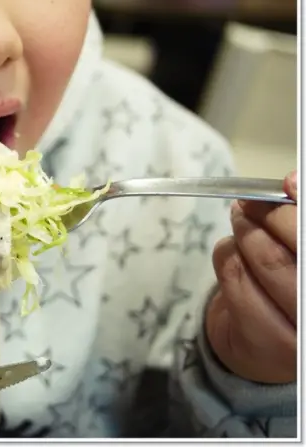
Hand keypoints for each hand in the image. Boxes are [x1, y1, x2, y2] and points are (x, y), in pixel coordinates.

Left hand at [206, 171, 297, 383]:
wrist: (270, 345)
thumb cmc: (294, 282)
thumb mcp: (298, 246)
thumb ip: (298, 216)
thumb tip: (291, 180)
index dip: (301, 206)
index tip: (288, 184)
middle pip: (297, 244)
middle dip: (269, 214)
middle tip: (251, 202)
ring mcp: (302, 335)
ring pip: (266, 260)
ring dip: (244, 231)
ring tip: (241, 219)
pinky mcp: (267, 343)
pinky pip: (237, 278)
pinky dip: (228, 254)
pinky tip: (233, 251)